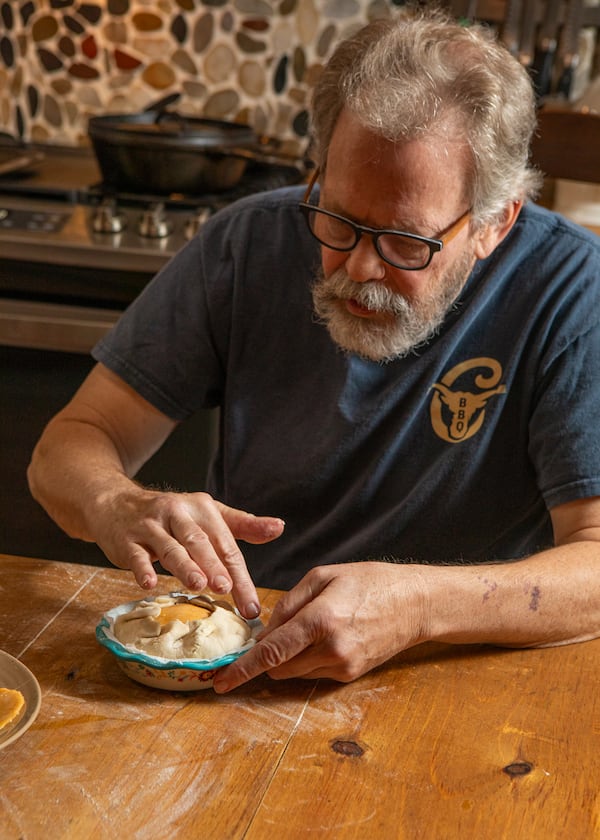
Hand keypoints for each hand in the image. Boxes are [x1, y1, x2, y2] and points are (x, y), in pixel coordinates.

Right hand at [91, 486, 283, 618]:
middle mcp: (179, 513)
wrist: (116, 502)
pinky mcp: (128, 539)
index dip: (241, 575)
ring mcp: (151, 525)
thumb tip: (280, 527)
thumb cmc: (171, 516)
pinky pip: (136, 555)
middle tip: (227, 588)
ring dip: (185, 565)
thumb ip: (243, 525)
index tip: (252, 604)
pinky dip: (142, 568)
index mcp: (204, 509)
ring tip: (199, 585)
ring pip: (171, 546)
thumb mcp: (208, 514)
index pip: (227, 545)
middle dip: (215, 566)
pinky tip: (149, 583)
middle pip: (201, 543)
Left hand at [213, 562, 427, 690]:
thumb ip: (289, 603)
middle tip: (276, 630)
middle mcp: (331, 650)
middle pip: (278, 666)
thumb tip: (265, 631)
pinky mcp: (351, 675)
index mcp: (321, 620)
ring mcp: (342, 667)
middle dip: (268, 654)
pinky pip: (314, 672)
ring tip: (309, 627)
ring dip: (288, 657)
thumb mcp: (324, 576)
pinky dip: (308, 658)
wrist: (415, 604)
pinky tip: (326, 635)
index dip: (242, 669)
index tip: (221, 682)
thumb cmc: (370, 581)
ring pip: (294, 672)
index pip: (272, 652)